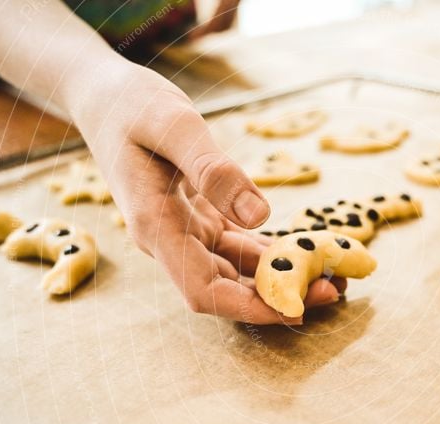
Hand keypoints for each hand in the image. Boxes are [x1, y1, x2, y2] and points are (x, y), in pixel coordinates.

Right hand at [70, 63, 343, 323]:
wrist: (105, 97)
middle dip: (278, 297)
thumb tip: (260, 215)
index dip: (250, 307)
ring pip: (237, 270)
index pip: (204, 290)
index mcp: (156, 226)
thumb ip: (213, 170)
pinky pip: (238, 246)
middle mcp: (170, 240)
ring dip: (281, 277)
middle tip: (334, 289)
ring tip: (332, 273)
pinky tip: (305, 250)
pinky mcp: (198, 218)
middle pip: (227, 288)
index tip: (297, 309)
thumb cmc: (131, 105)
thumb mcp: (174, 125)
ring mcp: (184, 232)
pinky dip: (271, 252)